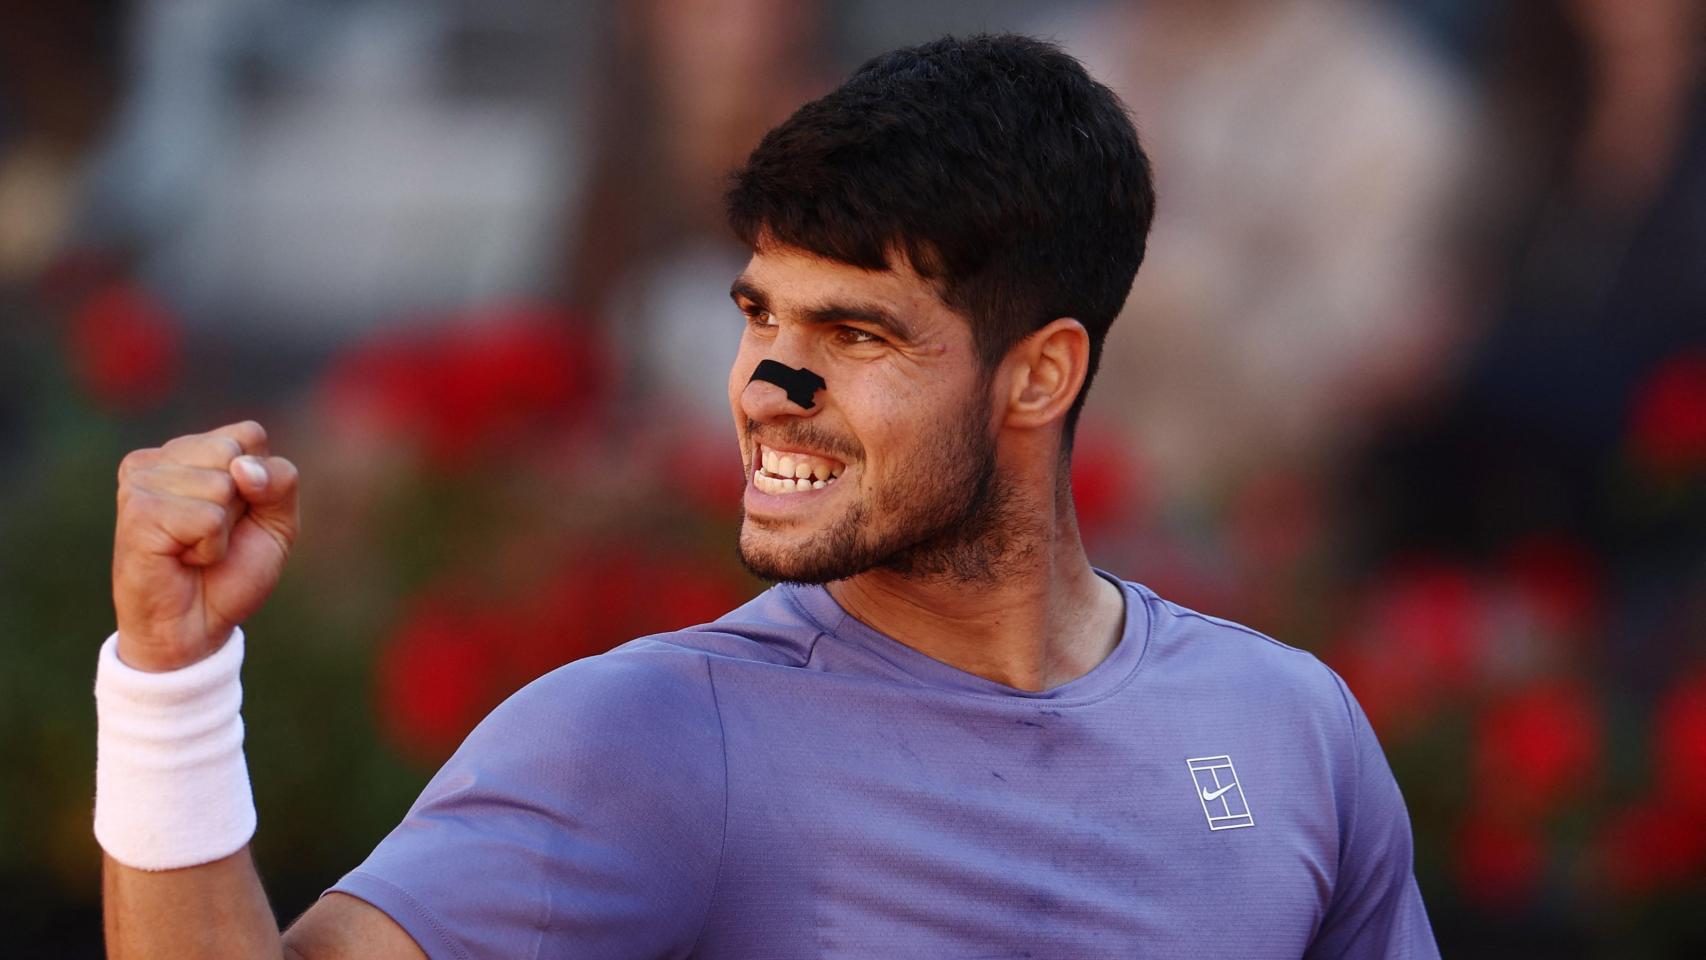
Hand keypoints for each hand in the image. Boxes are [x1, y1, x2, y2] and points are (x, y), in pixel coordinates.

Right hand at [112, 421, 299, 671]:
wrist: (195, 628)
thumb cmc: (231, 571)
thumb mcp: (276, 521)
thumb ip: (279, 481)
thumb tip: (242, 467)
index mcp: (188, 451)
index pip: (249, 434)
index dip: (261, 482)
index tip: (237, 515)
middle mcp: (158, 459)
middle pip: (235, 454)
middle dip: (242, 505)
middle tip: (212, 536)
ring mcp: (142, 482)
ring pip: (222, 486)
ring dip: (223, 531)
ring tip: (194, 549)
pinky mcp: (138, 512)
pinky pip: (208, 517)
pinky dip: (210, 548)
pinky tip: (182, 559)